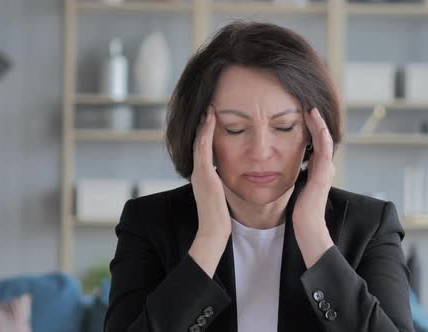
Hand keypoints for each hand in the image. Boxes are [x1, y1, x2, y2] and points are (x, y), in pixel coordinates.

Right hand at [189, 106, 231, 276]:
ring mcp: (200, 172)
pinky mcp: (204, 175)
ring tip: (209, 107)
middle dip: (203, 124)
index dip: (207, 132)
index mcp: (204, 176)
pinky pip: (204, 148)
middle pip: (199, 141)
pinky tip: (211, 119)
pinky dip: (206, 132)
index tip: (212, 117)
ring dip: (204, 123)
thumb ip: (222, 187)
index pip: (204, 148)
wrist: (213, 233)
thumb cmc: (219, 219)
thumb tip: (227, 181)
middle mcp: (199, 172)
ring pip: (200, 141)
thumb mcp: (220, 198)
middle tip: (208, 106)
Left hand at [292, 107, 335, 267]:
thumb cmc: (300, 211)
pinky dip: (321, 134)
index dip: (311, 128)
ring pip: (325, 139)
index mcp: (318, 170)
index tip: (302, 114)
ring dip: (319, 123)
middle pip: (322, 138)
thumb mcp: (296, 188)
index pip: (316, 143)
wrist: (307, 226)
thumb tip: (283, 167)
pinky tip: (316, 123)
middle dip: (316, 121)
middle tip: (308, 105)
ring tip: (311, 108)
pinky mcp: (324, 173)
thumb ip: (294, 176)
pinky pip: (324, 149)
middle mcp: (325, 167)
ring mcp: (326, 169)